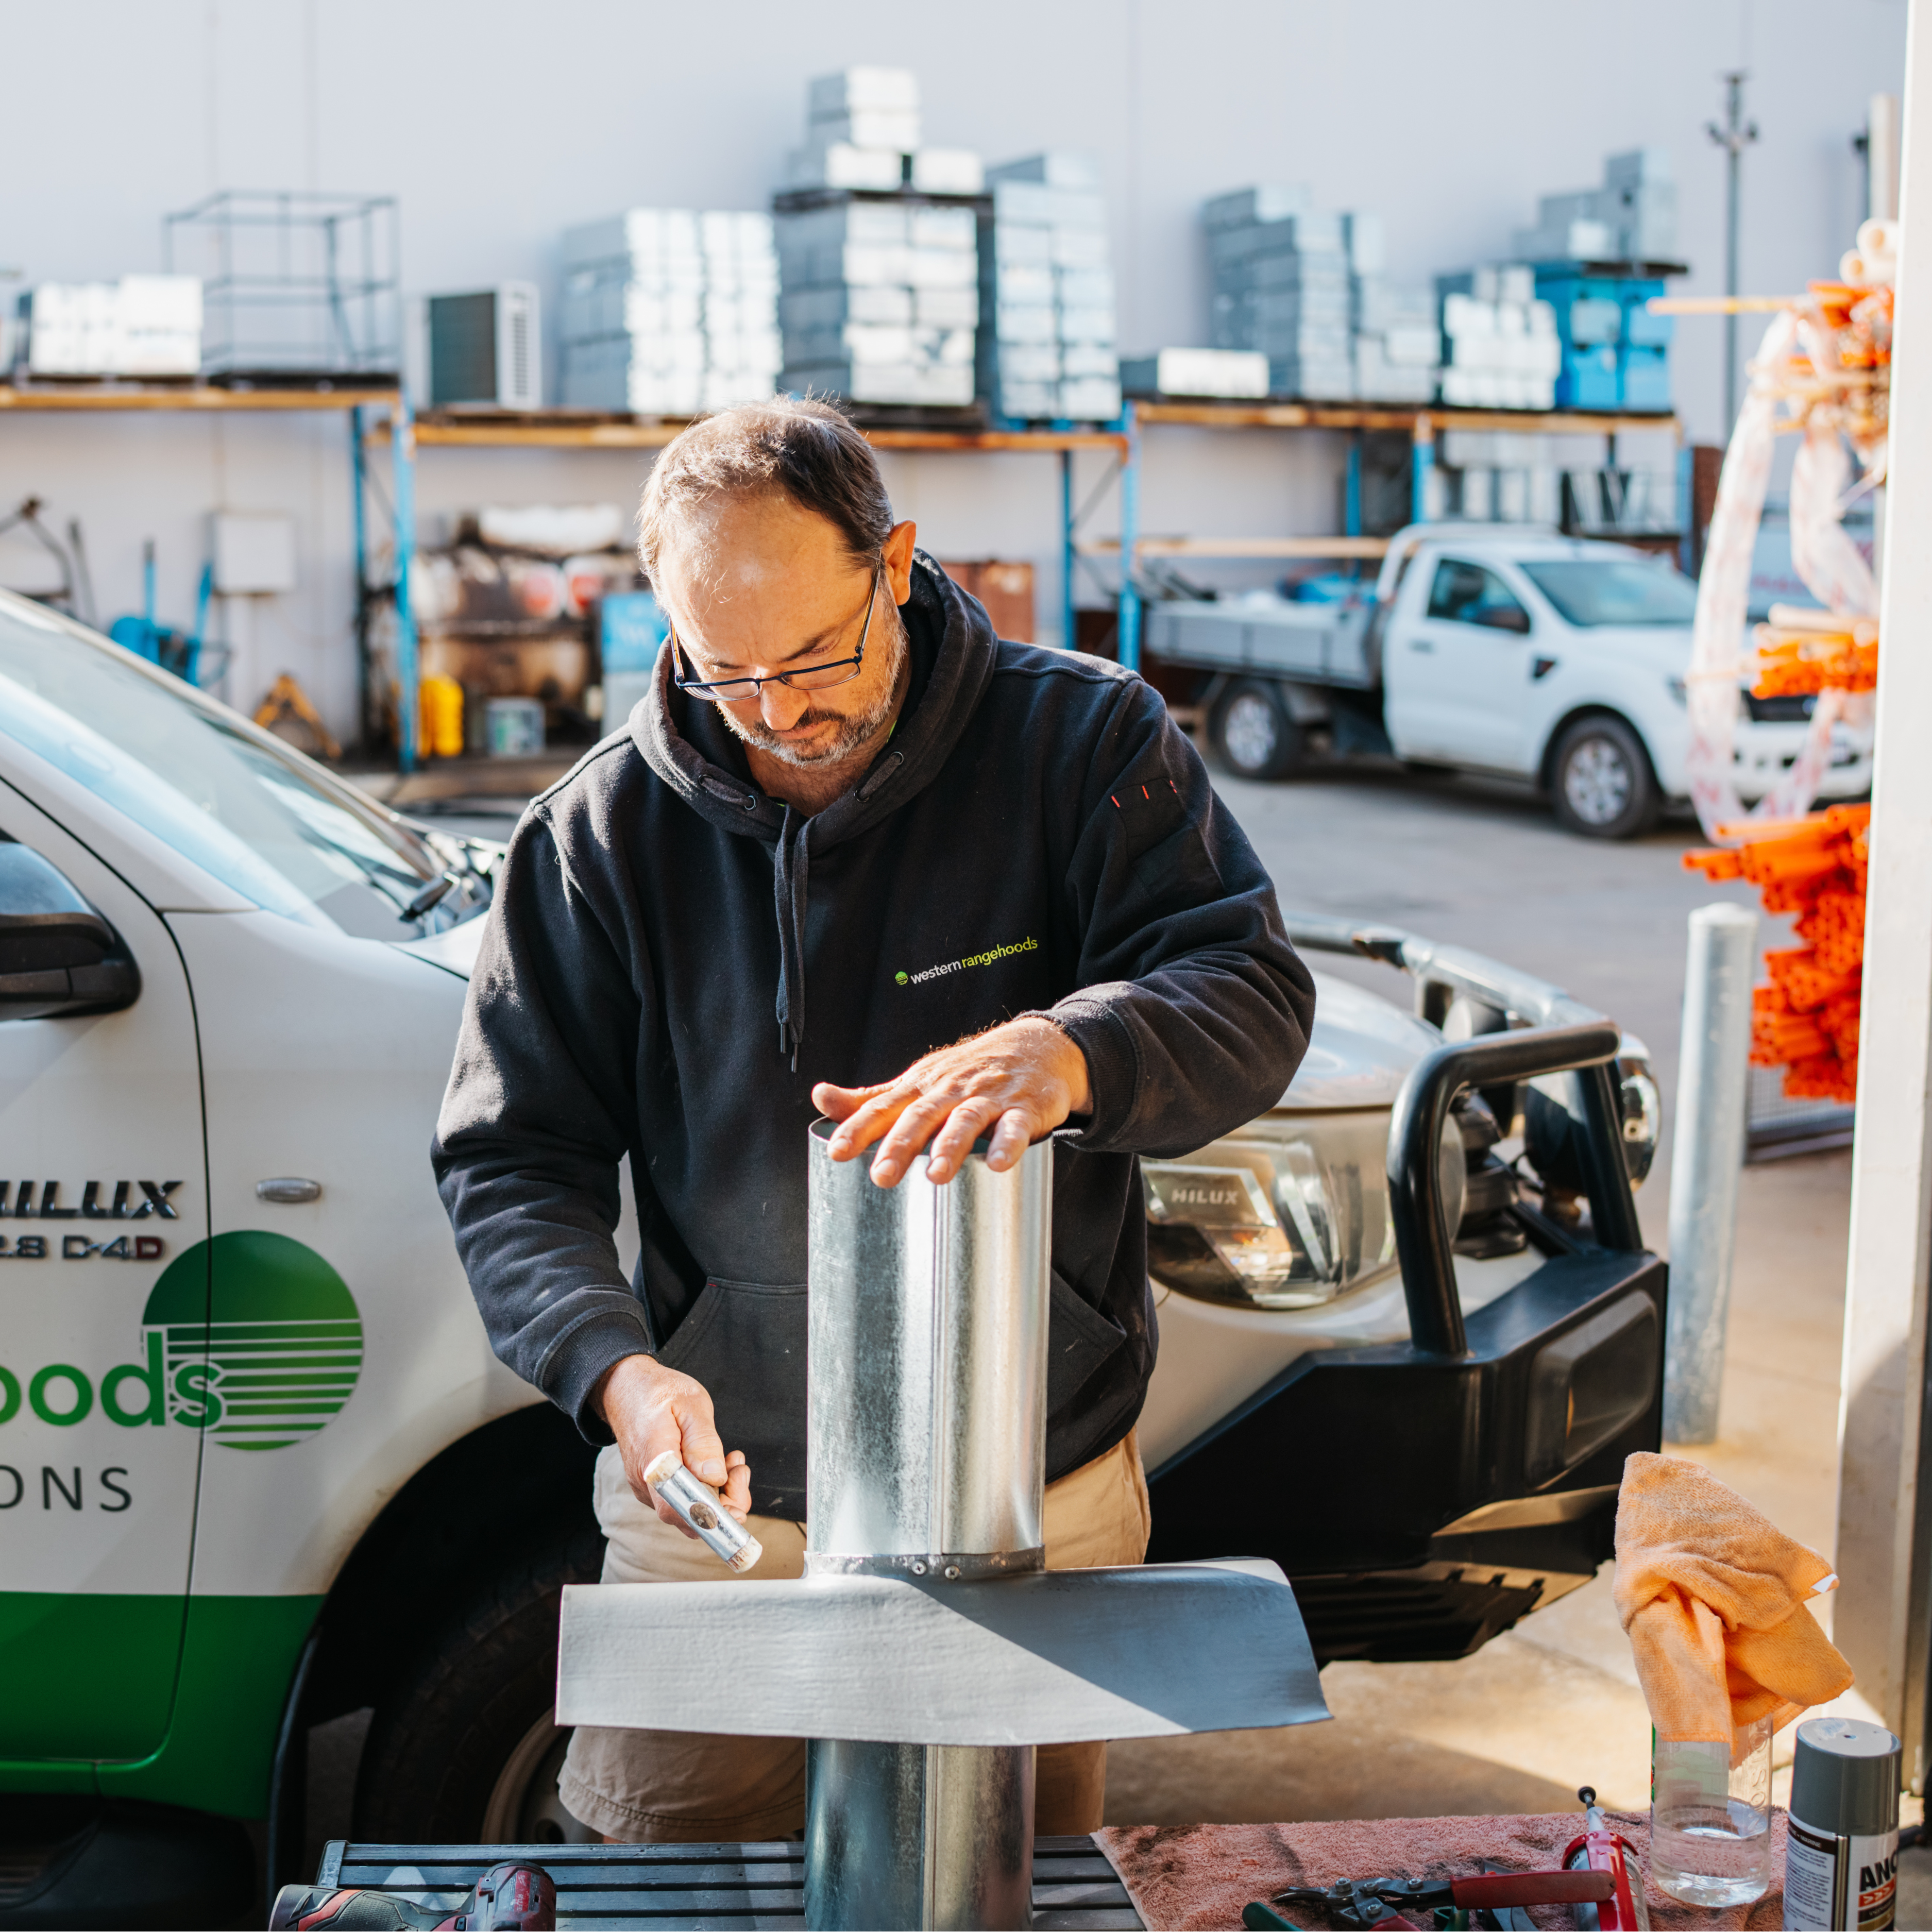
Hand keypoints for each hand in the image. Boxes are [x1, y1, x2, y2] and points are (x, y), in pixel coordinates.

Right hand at [594, 1354, 751, 1534]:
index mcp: (654, 1460)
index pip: (676, 1505)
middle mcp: (647, 1482)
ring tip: (733, 1462)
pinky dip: (707, 1488)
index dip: (708, 1517)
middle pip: (687, 1516)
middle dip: (724, 1503)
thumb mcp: (690, 1404)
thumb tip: (715, 1478)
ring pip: (688, 1510)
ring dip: (719, 1493)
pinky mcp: (655, 1486)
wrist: (626, 1387)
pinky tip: (717, 1465)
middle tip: (740, 1472)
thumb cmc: (657, 1392)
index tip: (736, 1512)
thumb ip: (703, 1441)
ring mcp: (649, 1487)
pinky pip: (683, 1499)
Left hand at [813, 1015, 1091, 1186]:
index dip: (858, 1129)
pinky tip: (1000, 1164)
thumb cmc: (967, 1072)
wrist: (1034, 1046)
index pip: (884, 1108)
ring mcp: (989, 1097)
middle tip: (881, 1176)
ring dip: (950, 1146)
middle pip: (922, 1116)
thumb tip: (821, 1098)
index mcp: (921, 1087)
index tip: (836, 1152)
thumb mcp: (916, 1082)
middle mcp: (951, 1090)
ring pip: (966, 1120)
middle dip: (900, 1145)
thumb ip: (871, 1099)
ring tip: (935, 1175)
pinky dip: (1009, 1143)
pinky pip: (1016, 1125)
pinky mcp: (1024, 1107)